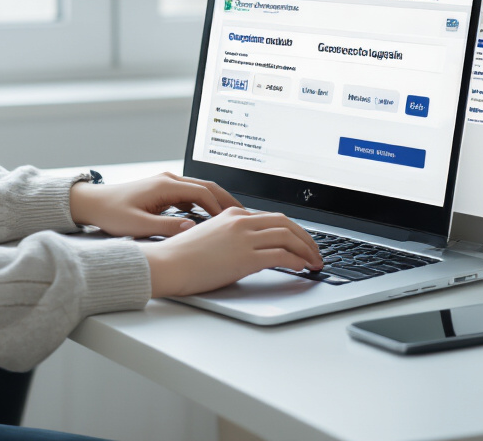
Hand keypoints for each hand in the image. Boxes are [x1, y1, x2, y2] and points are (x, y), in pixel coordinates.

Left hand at [68, 171, 240, 237]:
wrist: (92, 203)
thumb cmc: (111, 213)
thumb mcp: (138, 226)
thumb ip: (166, 228)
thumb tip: (192, 230)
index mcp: (164, 185)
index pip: (202, 194)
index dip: (220, 208)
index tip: (234, 222)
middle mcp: (168, 180)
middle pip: (207, 187)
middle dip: (226, 201)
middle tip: (245, 216)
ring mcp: (166, 183)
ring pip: (200, 189)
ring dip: (217, 202)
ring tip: (233, 218)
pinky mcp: (163, 189)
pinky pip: (190, 194)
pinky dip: (204, 203)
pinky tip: (210, 217)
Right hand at [138, 208, 323, 297]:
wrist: (167, 264)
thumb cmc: (181, 256)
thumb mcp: (210, 238)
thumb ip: (230, 238)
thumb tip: (248, 250)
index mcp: (232, 215)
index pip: (271, 218)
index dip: (291, 230)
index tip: (300, 242)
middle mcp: (240, 221)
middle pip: (285, 223)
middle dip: (306, 237)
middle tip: (315, 252)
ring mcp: (244, 238)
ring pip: (288, 236)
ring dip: (307, 250)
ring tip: (314, 262)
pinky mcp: (245, 256)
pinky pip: (281, 255)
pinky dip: (297, 260)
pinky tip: (302, 267)